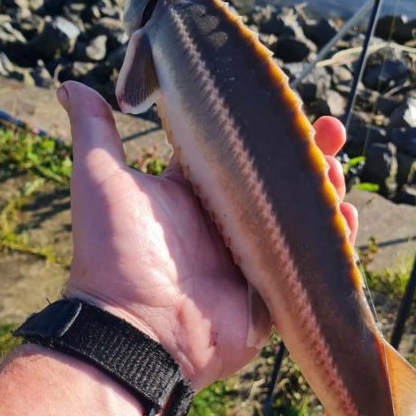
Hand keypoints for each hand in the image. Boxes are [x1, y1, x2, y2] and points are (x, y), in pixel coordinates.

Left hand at [58, 82, 357, 389]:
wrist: (134, 330)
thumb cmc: (114, 253)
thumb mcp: (100, 179)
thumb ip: (95, 132)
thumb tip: (70, 85)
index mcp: (195, 193)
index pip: (243, 151)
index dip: (269, 128)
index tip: (293, 104)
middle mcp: (228, 223)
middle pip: (282, 181)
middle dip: (310, 155)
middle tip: (331, 132)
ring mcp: (254, 259)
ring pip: (303, 218)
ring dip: (326, 191)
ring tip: (336, 172)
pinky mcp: (273, 295)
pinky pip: (313, 267)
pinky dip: (335, 243)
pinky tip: (345, 218)